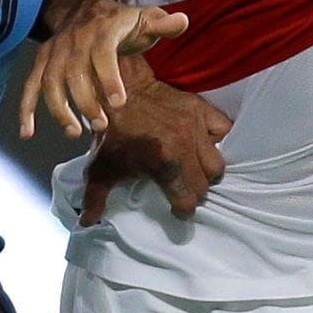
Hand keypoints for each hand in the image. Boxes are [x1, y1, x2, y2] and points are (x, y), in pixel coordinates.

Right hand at [20, 0, 188, 137]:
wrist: (81, 8)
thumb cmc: (119, 22)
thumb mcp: (143, 17)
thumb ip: (161, 23)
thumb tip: (181, 21)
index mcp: (102, 30)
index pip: (103, 53)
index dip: (108, 77)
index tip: (118, 102)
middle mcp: (75, 41)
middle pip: (74, 73)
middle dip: (85, 102)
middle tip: (101, 125)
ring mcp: (55, 52)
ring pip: (50, 82)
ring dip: (59, 109)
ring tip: (74, 132)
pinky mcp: (42, 62)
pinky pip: (30, 85)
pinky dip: (26, 109)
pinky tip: (28, 132)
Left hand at [78, 64, 231, 225]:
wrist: (119, 89)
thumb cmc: (111, 131)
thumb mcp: (100, 166)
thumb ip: (95, 197)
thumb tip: (88, 222)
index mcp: (162, 163)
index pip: (187, 200)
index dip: (182, 209)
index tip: (177, 208)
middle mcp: (183, 146)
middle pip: (204, 184)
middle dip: (195, 191)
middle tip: (185, 188)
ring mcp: (195, 127)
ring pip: (216, 162)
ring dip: (208, 171)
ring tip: (196, 169)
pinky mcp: (201, 109)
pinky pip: (224, 130)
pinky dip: (219, 139)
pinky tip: (206, 144)